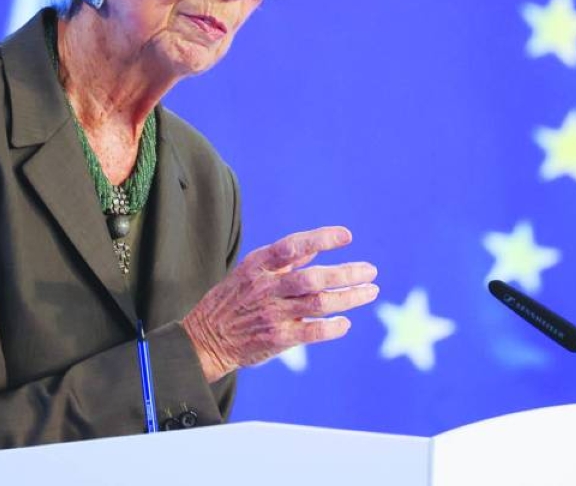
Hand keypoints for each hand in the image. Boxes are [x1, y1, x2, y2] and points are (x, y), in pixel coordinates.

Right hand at [182, 226, 378, 381]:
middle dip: (347, 274)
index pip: (293, 246)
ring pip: (319, 304)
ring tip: (371, 291)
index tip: (347, 236)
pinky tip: (346, 322)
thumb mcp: (250, 271)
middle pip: (314, 278)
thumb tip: (315, 248)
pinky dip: (332, 327)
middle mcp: (266, 288)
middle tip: (371, 271)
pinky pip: (312, 332)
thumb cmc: (232, 300)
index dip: (321, 239)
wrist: (204, 339)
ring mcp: (272, 314)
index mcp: (259, 265)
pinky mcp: (276, 339)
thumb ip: (283, 261)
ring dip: (349, 297)